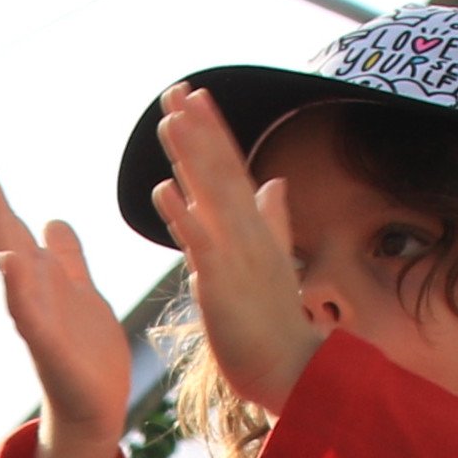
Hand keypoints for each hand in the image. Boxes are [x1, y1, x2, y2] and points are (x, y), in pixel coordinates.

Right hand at [0, 144, 132, 457]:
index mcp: (42, 275)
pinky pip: (29, 313)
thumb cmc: (87, 353)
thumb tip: (49, 220)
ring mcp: (37, 317)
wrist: (96, 406)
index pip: (13, 222)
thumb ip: (65, 258)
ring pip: (11, 267)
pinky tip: (10, 261)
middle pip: (5, 234)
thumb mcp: (80, 290)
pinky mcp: (48, 347)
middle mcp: (33, 290)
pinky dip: (18, 287)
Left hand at [148, 84, 324, 418]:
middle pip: (219, 170)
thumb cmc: (277, 323)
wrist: (294, 370)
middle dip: (197, 128)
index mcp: (253, 228)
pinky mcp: (222, 284)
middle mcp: (246, 233)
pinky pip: (200, 244)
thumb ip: (273, 218)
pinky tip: (163, 189)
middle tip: (175, 88)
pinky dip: (183, 215)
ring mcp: (235, 255)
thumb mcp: (272, 260)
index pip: (230, 168)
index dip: (211, 131)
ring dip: (189, 157)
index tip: (194, 95)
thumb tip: (275, 181)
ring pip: (210, 197)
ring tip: (168, 119)